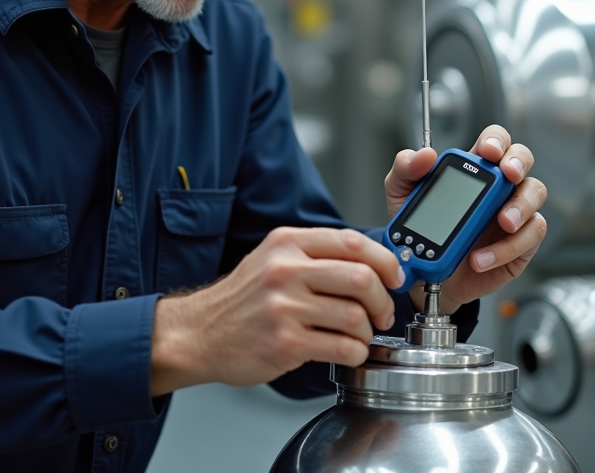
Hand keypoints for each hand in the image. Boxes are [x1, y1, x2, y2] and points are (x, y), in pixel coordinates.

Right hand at [150, 227, 404, 394]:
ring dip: (367, 332)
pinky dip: (355, 352)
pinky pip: (342, 347)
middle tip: (382, 313)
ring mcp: (285, 307)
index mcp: (288, 243)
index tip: (395, 277)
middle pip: (361, 278)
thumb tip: (371, 264)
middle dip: (383, 300)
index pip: (353, 242)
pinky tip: (347, 351)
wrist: (199, 333)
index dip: (385, 261)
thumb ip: (316, 256)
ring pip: (355, 316)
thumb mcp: (273, 259)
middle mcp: (286, 270)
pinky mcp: (285, 342)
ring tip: (359, 336)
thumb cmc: (242, 300)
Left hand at [384, 124, 546, 314]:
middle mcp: (498, 187)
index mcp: (473, 170)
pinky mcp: (521, 244)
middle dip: (519, 162)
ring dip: (522, 206)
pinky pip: (530, 236)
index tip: (488, 152)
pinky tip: (481, 258)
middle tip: (508, 174)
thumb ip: (406, 169)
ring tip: (503, 223)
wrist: (425, 274)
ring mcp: (513, 213)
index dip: (497, 140)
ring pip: (535, 194)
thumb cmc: (422, 229)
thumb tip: (424, 155)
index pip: (494, 141)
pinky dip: (508, 248)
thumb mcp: (402, 195)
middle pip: (523, 159)